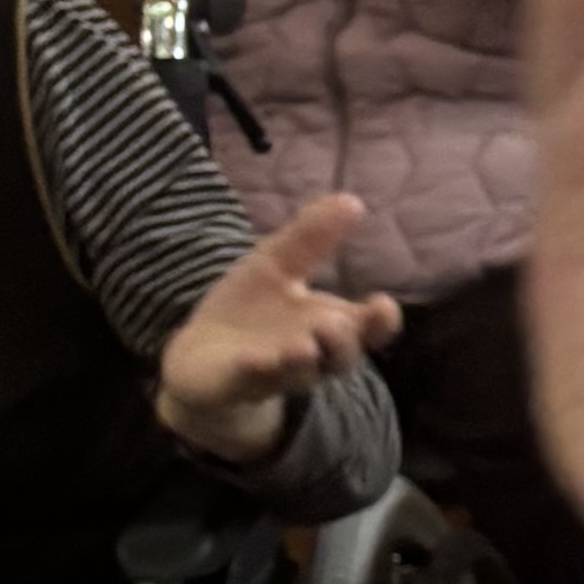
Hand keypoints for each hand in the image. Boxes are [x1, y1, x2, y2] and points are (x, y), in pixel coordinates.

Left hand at [153, 192, 399, 465]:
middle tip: (333, 322)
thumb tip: (353, 200)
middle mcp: (312, 355)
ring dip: (303, 361)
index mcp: (329, 326)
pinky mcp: (239, 384)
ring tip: (302, 346)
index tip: (382, 303)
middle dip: (343, 343)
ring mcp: (277, 373)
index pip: (369, 330)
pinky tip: (255, 357)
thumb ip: (312, 238)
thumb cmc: (251, 311)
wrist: (202, 355)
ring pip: (301, 374)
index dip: (381, 322)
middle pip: (343, 358)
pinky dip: (257, 370)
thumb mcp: (278, 265)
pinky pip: (253, 380)